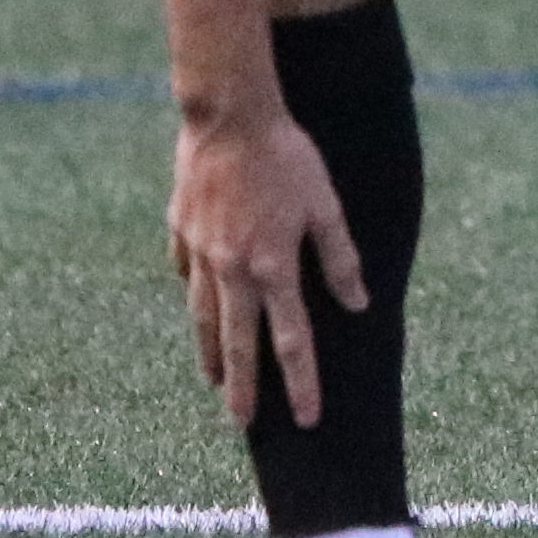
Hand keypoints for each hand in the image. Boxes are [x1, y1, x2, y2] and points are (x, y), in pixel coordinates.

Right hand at [166, 109, 360, 429]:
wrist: (227, 114)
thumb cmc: (285, 156)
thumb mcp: (326, 205)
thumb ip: (340, 258)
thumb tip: (357, 304)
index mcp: (274, 267)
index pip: (292, 341)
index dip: (302, 382)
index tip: (308, 418)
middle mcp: (233, 269)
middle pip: (238, 343)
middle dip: (242, 388)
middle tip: (241, 423)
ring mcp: (200, 251)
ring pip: (202, 316)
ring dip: (210, 353)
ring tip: (214, 380)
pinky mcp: (180, 228)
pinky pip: (185, 272)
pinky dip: (193, 292)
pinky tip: (196, 306)